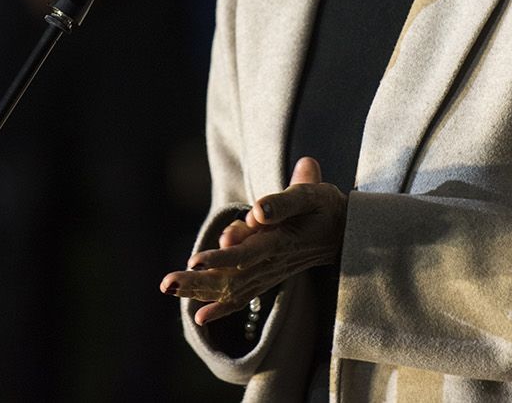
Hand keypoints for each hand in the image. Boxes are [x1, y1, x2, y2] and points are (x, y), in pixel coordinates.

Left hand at [160, 156, 347, 326]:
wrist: (344, 229)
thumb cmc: (324, 206)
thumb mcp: (311, 194)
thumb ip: (285, 202)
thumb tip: (256, 212)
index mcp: (281, 241)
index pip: (247, 253)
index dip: (221, 257)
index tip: (194, 261)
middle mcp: (271, 263)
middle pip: (230, 276)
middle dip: (197, 281)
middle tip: (167, 283)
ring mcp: (268, 273)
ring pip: (230, 287)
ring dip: (198, 290)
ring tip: (168, 287)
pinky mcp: (266, 277)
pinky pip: (242, 297)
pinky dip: (221, 307)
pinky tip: (199, 317)